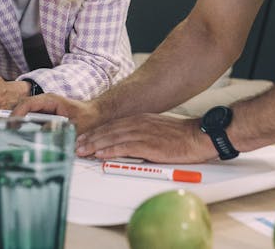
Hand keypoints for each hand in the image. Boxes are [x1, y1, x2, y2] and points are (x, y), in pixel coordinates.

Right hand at [11, 93, 102, 134]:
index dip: (17, 113)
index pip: (28, 103)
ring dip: (17, 122)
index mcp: (50, 100)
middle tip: (5, 132)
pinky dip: (24, 126)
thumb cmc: (86, 116)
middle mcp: (44, 102)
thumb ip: (58, 128)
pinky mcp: (44, 115)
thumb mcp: (73, 125)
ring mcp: (43, 108)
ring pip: (24, 113)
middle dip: (12, 118)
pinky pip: (30, 119)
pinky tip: (21, 136)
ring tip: (10, 135)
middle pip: (22, 107)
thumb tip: (42, 133)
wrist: (94, 113)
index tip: (11, 124)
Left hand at [75, 114, 216, 162]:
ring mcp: (143, 133)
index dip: (96, 132)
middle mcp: (139, 123)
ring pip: (113, 137)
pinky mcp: (149, 144)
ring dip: (95, 145)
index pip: (112, 125)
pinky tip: (100, 154)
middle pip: (108, 130)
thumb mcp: (156, 130)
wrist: (197, 136)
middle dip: (90, 138)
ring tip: (82, 151)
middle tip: (76, 146)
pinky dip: (110, 150)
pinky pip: (125, 147)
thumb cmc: (180, 137)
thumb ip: (140, 135)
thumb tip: (125, 145)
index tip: (83, 139)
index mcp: (140, 119)